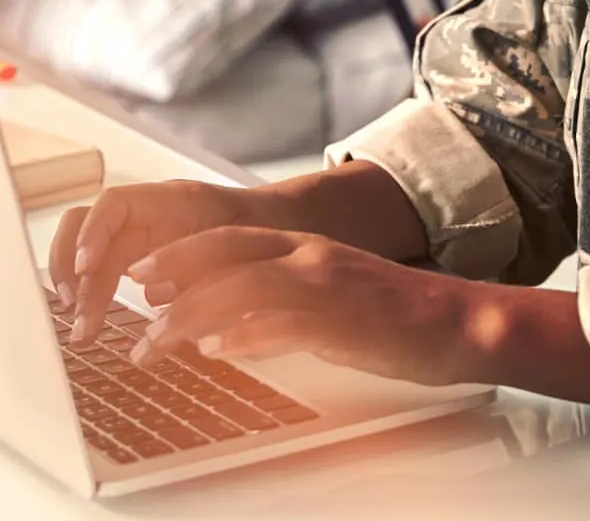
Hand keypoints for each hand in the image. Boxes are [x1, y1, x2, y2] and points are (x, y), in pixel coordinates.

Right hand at [48, 180, 269, 340]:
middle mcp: (148, 214)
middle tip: (82, 324)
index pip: (114, 205)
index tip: (87, 271)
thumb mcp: (242, 246)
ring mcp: (141, 234)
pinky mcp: (142, 257)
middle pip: (89, 233)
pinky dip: (95, 295)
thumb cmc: (266, 228)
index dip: (93, 234)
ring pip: (91, 254)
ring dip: (80, 290)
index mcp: (172, 200)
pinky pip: (106, 271)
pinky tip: (96, 325)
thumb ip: (204, 265)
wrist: (280, 224)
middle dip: (77, 276)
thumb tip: (158, 296)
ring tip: (83, 331)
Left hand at [123, 227, 481, 387]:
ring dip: (189, 314)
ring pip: (241, 286)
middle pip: (224, 253)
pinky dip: (244, 335)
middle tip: (132, 297)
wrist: (457, 322)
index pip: (228, 239)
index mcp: (305, 247)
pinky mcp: (342, 320)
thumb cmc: (393, 316)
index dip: (180, 253)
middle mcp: (309, 257)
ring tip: (155, 343)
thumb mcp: (328, 296)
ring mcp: (325, 286)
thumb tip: (225, 329)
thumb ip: (278, 303)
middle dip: (171, 273)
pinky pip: (283, 323)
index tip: (142, 274)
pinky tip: (216, 351)